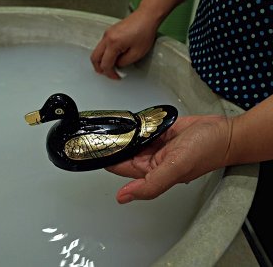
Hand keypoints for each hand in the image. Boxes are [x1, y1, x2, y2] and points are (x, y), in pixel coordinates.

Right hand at [90, 8, 158, 79]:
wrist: (146, 16)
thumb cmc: (144, 31)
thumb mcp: (137, 53)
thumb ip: (124, 62)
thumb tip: (117, 65)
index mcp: (113, 43)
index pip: (105, 64)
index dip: (110, 73)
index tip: (116, 77)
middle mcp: (107, 38)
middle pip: (95, 58)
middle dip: (100, 68)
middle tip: (107, 74)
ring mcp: (107, 34)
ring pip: (96, 51)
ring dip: (101, 61)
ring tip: (111, 66)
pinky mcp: (109, 32)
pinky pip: (101, 46)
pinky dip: (104, 54)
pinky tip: (113, 57)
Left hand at [106, 115, 232, 202]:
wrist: (225, 131)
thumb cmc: (207, 152)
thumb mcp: (176, 169)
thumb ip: (150, 184)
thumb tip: (124, 198)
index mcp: (150, 172)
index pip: (119, 167)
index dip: (105, 158)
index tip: (91, 148)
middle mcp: (151, 160)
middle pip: (123, 152)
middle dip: (111, 144)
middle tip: (96, 131)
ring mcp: (156, 145)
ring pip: (132, 140)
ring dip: (123, 133)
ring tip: (107, 124)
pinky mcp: (162, 132)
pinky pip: (143, 129)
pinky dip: (136, 125)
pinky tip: (128, 120)